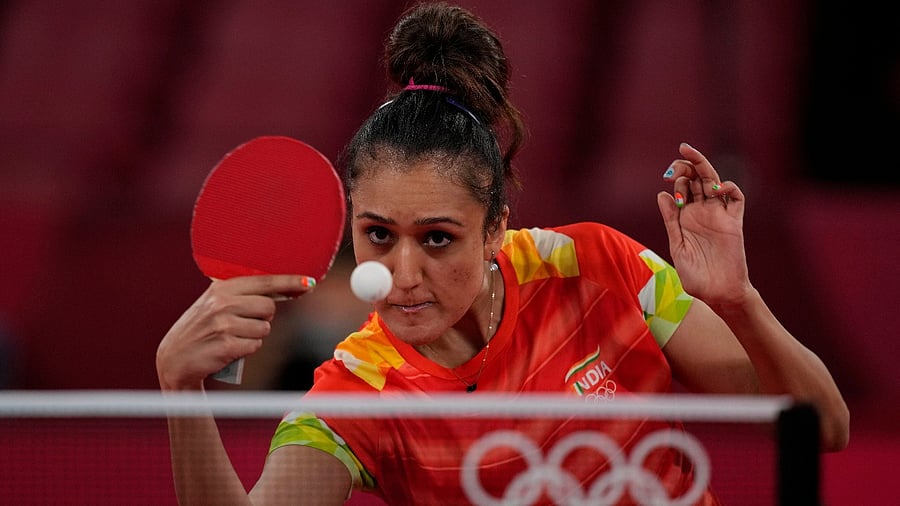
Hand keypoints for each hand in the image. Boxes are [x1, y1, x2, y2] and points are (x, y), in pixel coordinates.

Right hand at [156, 274, 313, 390]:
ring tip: (232, 337)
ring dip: (254, 336)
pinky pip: (255, 346)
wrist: (174, 358)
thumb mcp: (216, 303)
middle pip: (269, 307)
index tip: (308, 282)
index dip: (289, 282)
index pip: (265, 282)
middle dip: (263, 318)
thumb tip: (286, 291)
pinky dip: (247, 350)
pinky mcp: (226, 346)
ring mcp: (224, 325)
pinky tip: (229, 349)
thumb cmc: (201, 329)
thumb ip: (243, 295)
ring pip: (264, 329)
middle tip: (243, 323)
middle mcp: (223, 303)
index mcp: (222, 288)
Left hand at [656, 143, 752, 305]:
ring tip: (691, 160)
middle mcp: (702, 212)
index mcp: (686, 217)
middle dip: (686, 166)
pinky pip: (735, 197)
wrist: (717, 294)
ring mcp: (719, 215)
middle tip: (675, 163)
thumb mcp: (677, 246)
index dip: (675, 178)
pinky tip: (715, 188)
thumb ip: (671, 220)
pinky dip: (728, 187)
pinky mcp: (734, 222)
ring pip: (714, 181)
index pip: (682, 186)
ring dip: (703, 168)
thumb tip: (662, 194)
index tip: (667, 182)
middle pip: (697, 179)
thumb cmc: (695, 276)